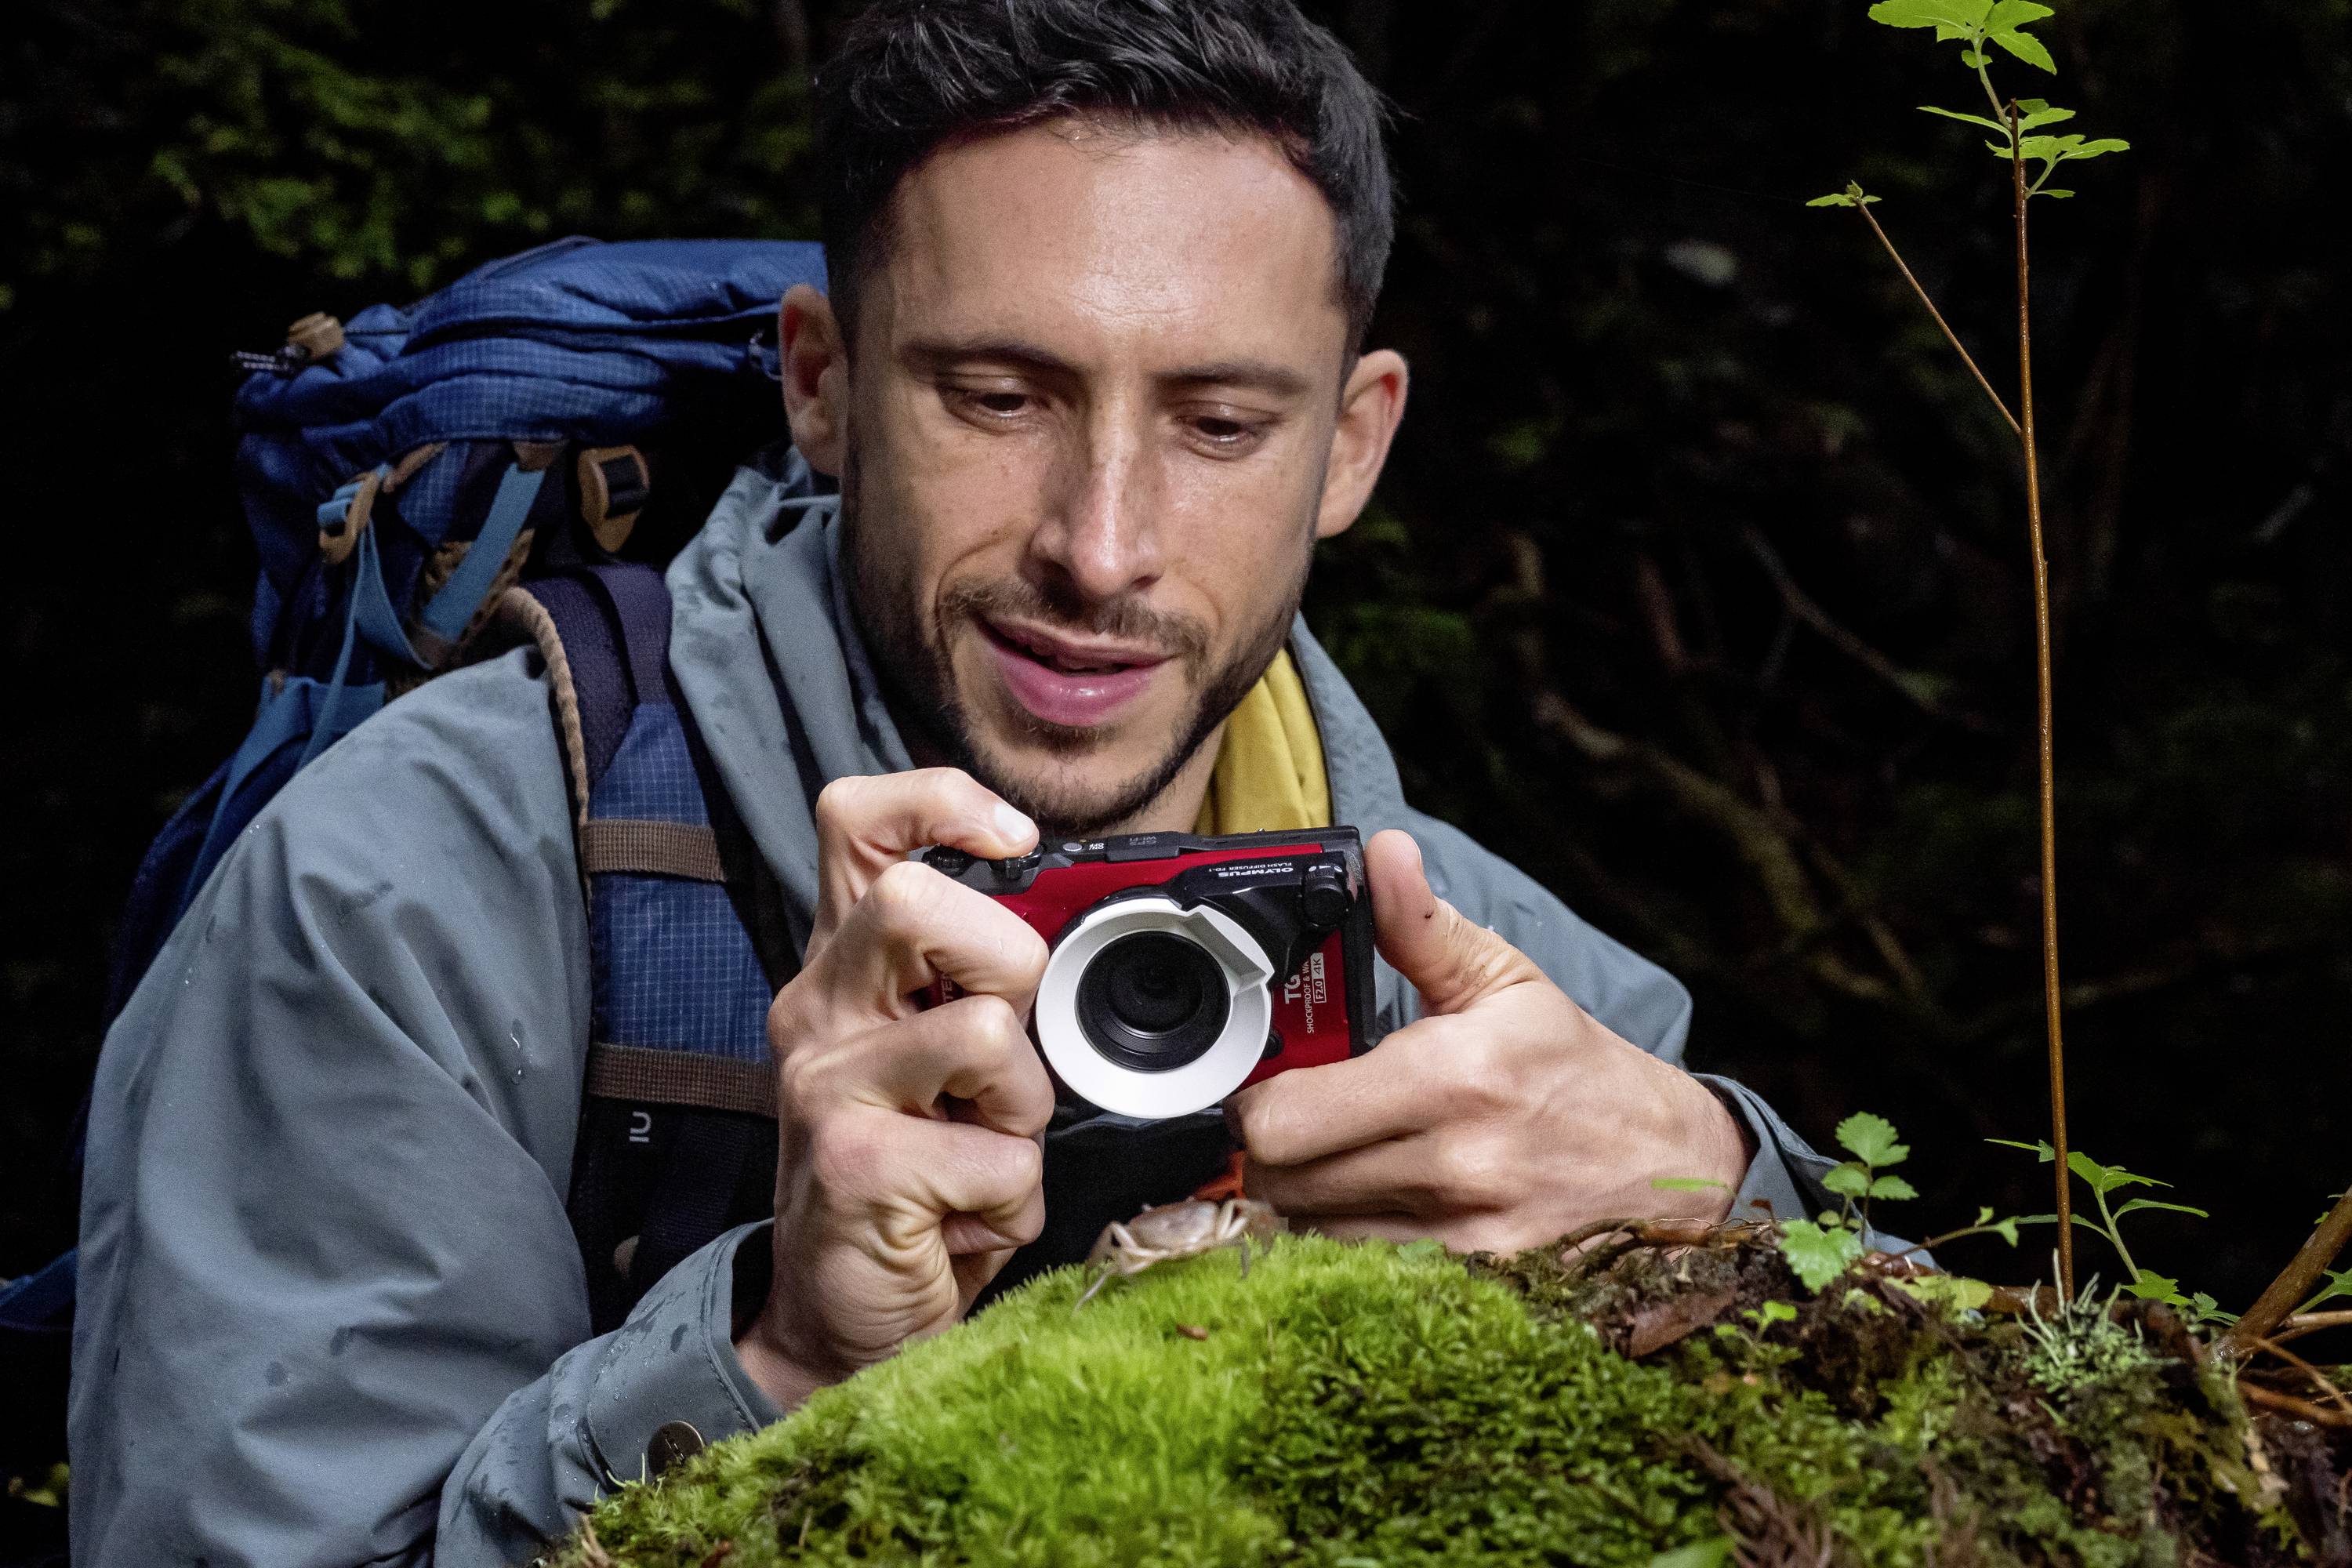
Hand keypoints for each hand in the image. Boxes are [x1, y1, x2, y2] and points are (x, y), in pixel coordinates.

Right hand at [734, 771, 1053, 1409]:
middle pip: (916, 899)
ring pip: (985, 1033)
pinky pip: (1001, 1157)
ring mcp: (828, 1086)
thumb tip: (1072, 928)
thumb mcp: (941, 1067)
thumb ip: (980, 990)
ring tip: (984, 1154)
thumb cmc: (912, 1182)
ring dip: (1023, 1110)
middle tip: (1003, 1042)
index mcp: (846, 970)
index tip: (1013, 840)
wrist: (837, 1320)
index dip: (943, 801)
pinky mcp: (856, 1165)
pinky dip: (1014, 1201)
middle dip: (1006, 963)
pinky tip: (967, 1220)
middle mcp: (820, 1011)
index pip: (860, 822)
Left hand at [1227, 829, 1750, 1252]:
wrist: (1666, 1165)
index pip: (1286, 1117)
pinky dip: (1341, 1233)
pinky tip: (1366, 1194)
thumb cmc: (1575, 1068)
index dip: (1250, 1098)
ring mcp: (1459, 1233)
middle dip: (1264, 1144)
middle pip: (1280, 1181)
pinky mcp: (1466, 1280)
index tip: (1260, 1078)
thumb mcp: (1504, 980)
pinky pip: (1358, 1263)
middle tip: (1285, 1111)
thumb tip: (1383, 855)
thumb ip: (1422, 926)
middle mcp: (1452, 1165)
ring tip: (1330, 1147)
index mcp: (1453, 1078)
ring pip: (1309, 1229)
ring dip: (1299, 1190)